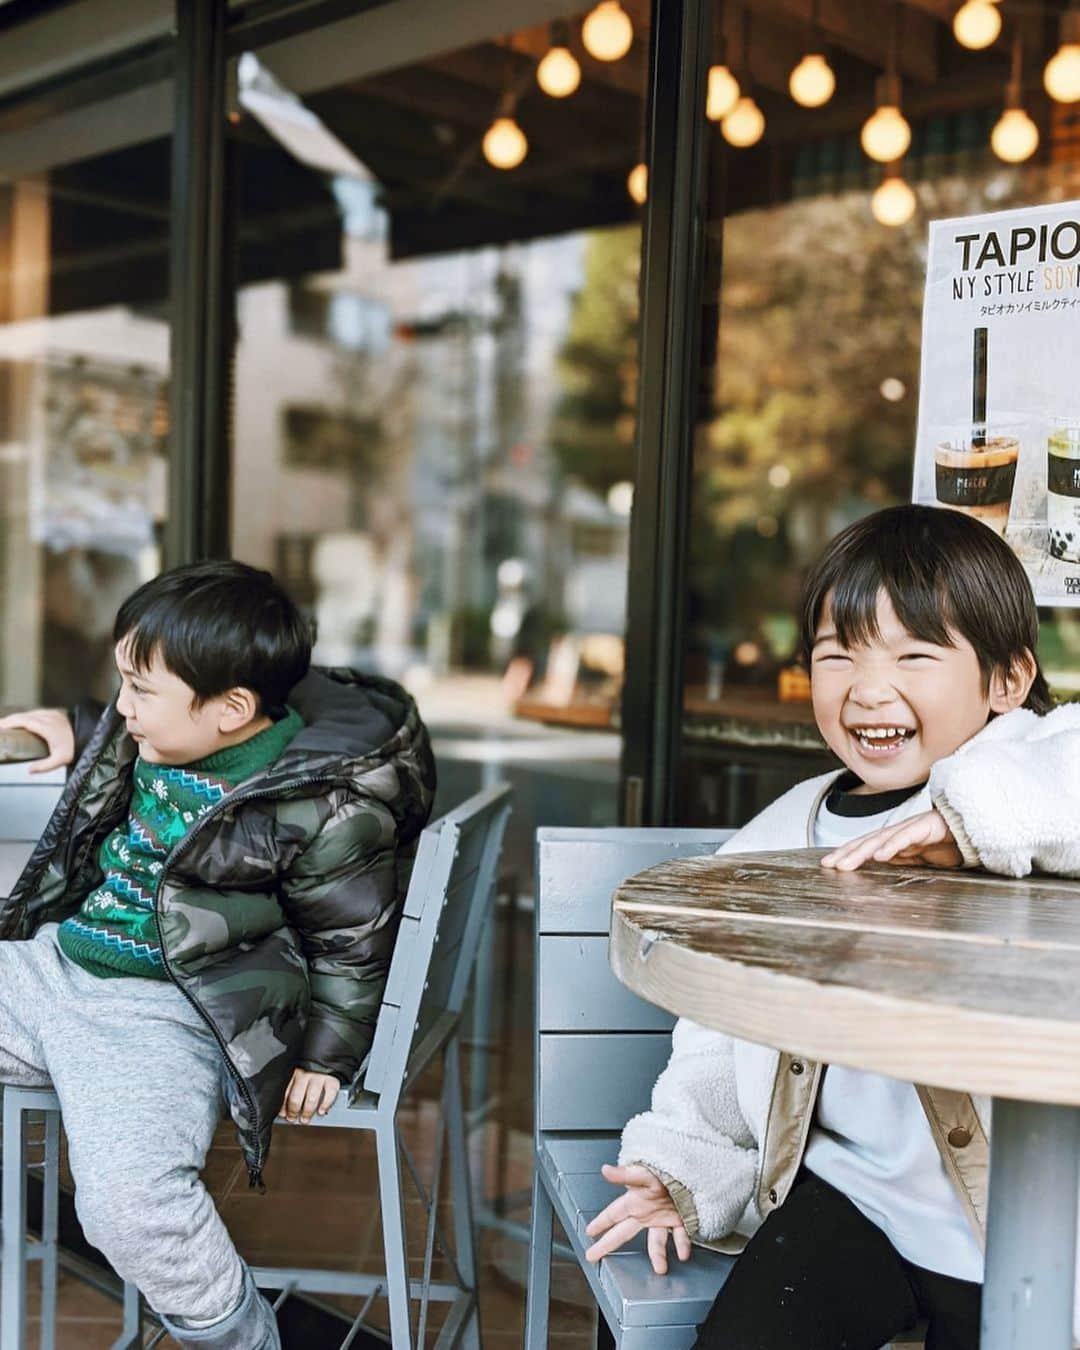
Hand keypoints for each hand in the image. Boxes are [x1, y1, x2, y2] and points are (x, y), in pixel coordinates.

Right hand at [0, 709, 74, 773]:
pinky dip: (27, 715)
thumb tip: (29, 770)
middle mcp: (48, 718)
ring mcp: (52, 714)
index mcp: (47, 727)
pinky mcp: (55, 713)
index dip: (11, 722)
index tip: (1, 725)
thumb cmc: (75, 748)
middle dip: (10, 719)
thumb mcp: (61, 760)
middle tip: (0, 725)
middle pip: (24, 715)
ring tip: (7, 723)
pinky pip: (37, 712)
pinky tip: (22, 720)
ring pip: (30, 713)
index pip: (24, 721)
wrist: (90, 736)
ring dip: (18, 717)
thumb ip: (44, 766)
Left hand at [278, 1068, 340, 1122]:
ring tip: (305, 1119)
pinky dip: (325, 1105)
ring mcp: (320, 1077)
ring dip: (307, 1112)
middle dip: (293, 1111)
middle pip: (296, 1097)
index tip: (283, 1114)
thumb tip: (286, 1102)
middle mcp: (306, 1074)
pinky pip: (329, 1095)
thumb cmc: (313, 1062)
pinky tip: (321, 1110)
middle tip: (293, 1118)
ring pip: (311, 1099)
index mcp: (296, 1072)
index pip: (286, 1092)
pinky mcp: (332, 1079)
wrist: (330, 1048)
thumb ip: (293, 1081)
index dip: (284, 1106)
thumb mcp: (300, 1067)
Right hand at [585, 1163, 690, 1274]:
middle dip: (607, 1244)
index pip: (612, 1213)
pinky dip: (682, 1245)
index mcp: (635, 1200)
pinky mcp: (679, 1219)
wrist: (690, 1169)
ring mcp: (662, 1217)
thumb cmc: (665, 1169)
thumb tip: (606, 1170)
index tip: (588, 1231)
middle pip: (623, 1232)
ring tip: (660, 1269)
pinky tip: (683, 1255)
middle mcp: (646, 1212)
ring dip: (657, 1255)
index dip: (600, 1222)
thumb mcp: (644, 1173)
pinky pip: (679, 1236)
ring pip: (656, 1241)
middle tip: (593, 1256)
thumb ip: (625, 1175)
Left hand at [822, 809, 962, 871]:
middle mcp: (898, 832)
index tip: (829, 865)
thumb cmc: (945, 845)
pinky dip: (891, 845)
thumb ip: (900, 865)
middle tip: (828, 864)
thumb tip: (879, 872)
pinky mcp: (925, 827)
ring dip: (861, 851)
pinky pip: (905, 837)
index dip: (846, 854)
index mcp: (894, 841)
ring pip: (880, 839)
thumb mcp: (918, 862)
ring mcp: (910, 829)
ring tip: (846, 863)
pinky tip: (880, 855)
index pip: (865, 846)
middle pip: (866, 841)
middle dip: (846, 853)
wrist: (971, 832)